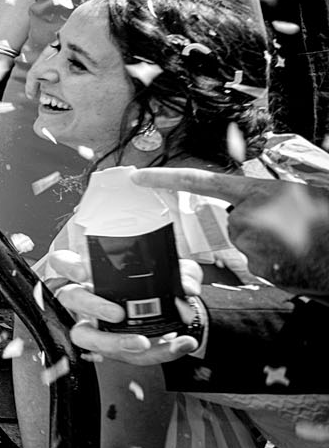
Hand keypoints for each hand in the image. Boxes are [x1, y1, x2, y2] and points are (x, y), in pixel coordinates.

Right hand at [46, 250, 205, 366]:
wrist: (167, 315)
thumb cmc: (155, 287)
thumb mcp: (171, 272)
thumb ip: (181, 273)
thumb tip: (187, 287)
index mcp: (89, 275)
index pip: (63, 264)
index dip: (68, 268)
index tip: (83, 273)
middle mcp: (83, 299)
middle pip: (71, 300)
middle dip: (93, 307)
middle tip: (117, 314)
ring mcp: (91, 326)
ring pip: (84, 336)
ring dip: (113, 341)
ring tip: (144, 343)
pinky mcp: (110, 349)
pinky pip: (123, 356)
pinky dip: (154, 353)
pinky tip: (177, 346)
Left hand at [125, 167, 328, 285]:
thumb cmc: (328, 220)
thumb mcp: (299, 194)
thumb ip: (266, 197)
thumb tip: (247, 205)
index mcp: (259, 192)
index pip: (200, 181)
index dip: (165, 178)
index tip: (137, 177)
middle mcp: (249, 217)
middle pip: (236, 223)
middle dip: (258, 227)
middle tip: (292, 228)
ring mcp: (253, 246)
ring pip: (249, 245)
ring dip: (269, 246)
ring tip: (300, 243)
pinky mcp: (261, 270)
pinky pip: (260, 265)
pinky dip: (276, 263)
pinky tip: (298, 259)